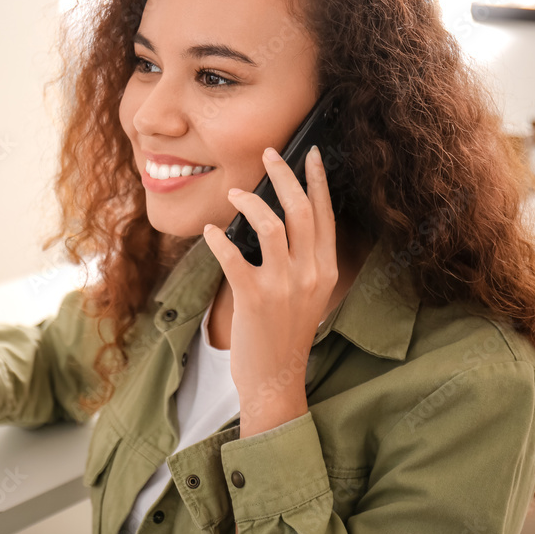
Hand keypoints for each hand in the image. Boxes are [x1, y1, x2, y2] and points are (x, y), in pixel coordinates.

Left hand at [202, 145, 338, 436]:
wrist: (275, 379)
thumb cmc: (286, 334)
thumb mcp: (307, 294)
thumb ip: (301, 260)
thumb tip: (280, 219)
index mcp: (325, 270)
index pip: (325, 214)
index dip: (318, 180)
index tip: (311, 154)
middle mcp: (310, 274)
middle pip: (301, 210)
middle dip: (285, 175)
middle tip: (270, 154)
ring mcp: (284, 286)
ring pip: (273, 225)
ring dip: (251, 202)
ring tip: (234, 191)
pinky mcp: (254, 298)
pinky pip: (234, 256)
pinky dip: (218, 239)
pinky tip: (209, 232)